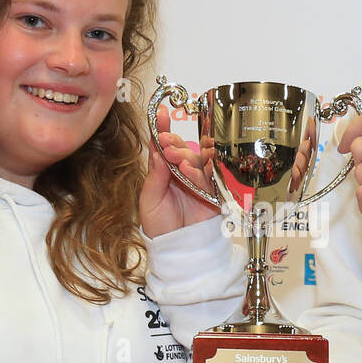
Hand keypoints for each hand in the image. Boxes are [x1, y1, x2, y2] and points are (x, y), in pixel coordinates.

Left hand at [139, 106, 219, 237]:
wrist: (177, 249)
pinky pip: (209, 178)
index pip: (164, 146)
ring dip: (186, 155)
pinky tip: (189, 169)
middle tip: (165, 141)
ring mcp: (199, 182)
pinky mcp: (212, 193)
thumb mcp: (149, 200)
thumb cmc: (159, 226)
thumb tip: (157, 150)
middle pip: (183, 148)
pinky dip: (199, 172)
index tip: (161, 113)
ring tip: (174, 156)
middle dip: (174, 142)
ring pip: (197, 160)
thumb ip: (155, 175)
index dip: (163, 128)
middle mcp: (183, 173)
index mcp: (165, 171)